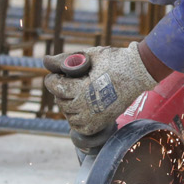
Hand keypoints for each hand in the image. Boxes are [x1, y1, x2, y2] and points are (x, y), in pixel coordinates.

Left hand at [43, 42, 157, 136]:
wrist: (138, 72)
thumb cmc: (114, 61)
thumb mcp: (88, 56)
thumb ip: (65, 60)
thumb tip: (45, 61)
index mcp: (81, 89)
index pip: (55, 87)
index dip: (52, 79)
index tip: (57, 75)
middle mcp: (86, 107)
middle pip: (60, 101)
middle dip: (61, 91)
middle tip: (70, 82)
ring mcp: (94, 117)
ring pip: (69, 115)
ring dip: (68, 105)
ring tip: (78, 93)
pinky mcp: (101, 122)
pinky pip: (80, 127)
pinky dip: (77, 119)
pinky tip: (82, 107)